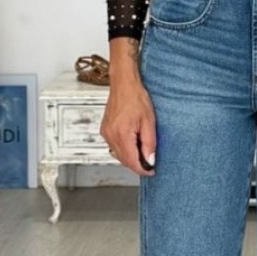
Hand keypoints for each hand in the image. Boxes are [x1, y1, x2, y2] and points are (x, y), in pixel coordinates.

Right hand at [101, 39, 156, 176]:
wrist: (124, 84)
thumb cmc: (136, 98)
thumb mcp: (149, 122)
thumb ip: (149, 144)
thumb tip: (150, 160)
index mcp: (122, 134)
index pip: (131, 162)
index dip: (143, 169)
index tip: (151, 170)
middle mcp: (111, 136)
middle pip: (124, 160)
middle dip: (137, 164)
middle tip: (150, 160)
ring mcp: (106, 133)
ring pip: (118, 155)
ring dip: (131, 156)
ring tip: (143, 148)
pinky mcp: (105, 130)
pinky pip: (114, 146)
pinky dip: (124, 149)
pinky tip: (133, 142)